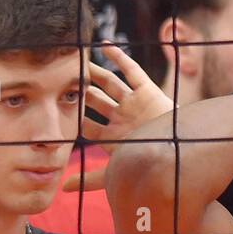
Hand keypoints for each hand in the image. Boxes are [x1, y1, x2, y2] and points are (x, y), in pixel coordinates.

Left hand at [65, 43, 173, 190]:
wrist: (179, 154)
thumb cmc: (150, 165)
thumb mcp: (116, 172)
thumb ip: (90, 179)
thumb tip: (62, 188)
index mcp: (112, 137)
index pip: (87, 124)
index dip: (71, 116)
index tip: (52, 105)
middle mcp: (122, 118)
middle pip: (96, 101)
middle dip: (81, 91)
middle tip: (62, 77)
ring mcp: (134, 104)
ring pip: (110, 85)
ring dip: (95, 73)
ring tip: (80, 60)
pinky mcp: (148, 92)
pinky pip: (132, 71)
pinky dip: (119, 58)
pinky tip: (104, 45)